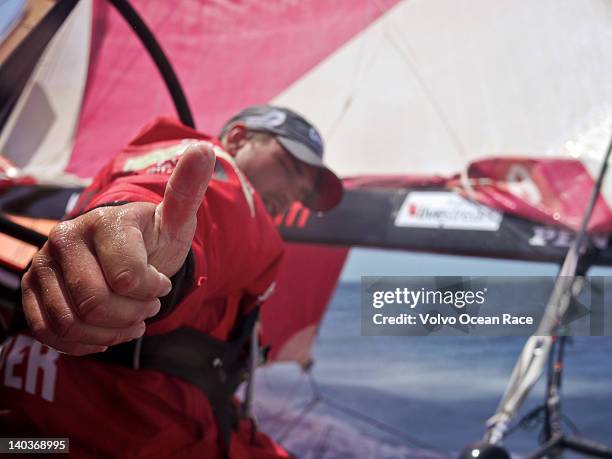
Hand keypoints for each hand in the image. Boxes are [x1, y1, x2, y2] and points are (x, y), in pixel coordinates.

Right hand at [21, 143, 215, 354]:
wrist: (125, 254)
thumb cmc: (153, 239)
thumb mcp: (175, 219)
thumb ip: (186, 190)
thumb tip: (204, 149)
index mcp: (102, 221)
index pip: (128, 278)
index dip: (152, 290)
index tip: (160, 282)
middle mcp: (63, 239)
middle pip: (97, 304)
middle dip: (132, 314)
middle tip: (146, 306)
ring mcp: (41, 267)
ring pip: (72, 323)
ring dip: (111, 331)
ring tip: (129, 320)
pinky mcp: (30, 294)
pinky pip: (50, 334)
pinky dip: (84, 342)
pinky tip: (105, 332)